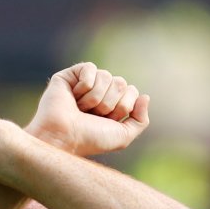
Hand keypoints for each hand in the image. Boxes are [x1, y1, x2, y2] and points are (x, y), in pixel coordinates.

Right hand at [26, 62, 149, 155]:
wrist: (64, 137)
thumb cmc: (90, 140)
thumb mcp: (122, 137)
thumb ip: (140, 121)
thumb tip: (145, 96)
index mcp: (112, 107)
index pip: (132, 91)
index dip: (124, 106)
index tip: (108, 121)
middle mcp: (99, 94)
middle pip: (121, 83)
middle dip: (110, 103)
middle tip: (93, 115)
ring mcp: (84, 84)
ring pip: (106, 76)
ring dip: (95, 98)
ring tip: (81, 109)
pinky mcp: (70, 76)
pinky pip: (90, 68)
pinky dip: (85, 86)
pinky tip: (73, 97)